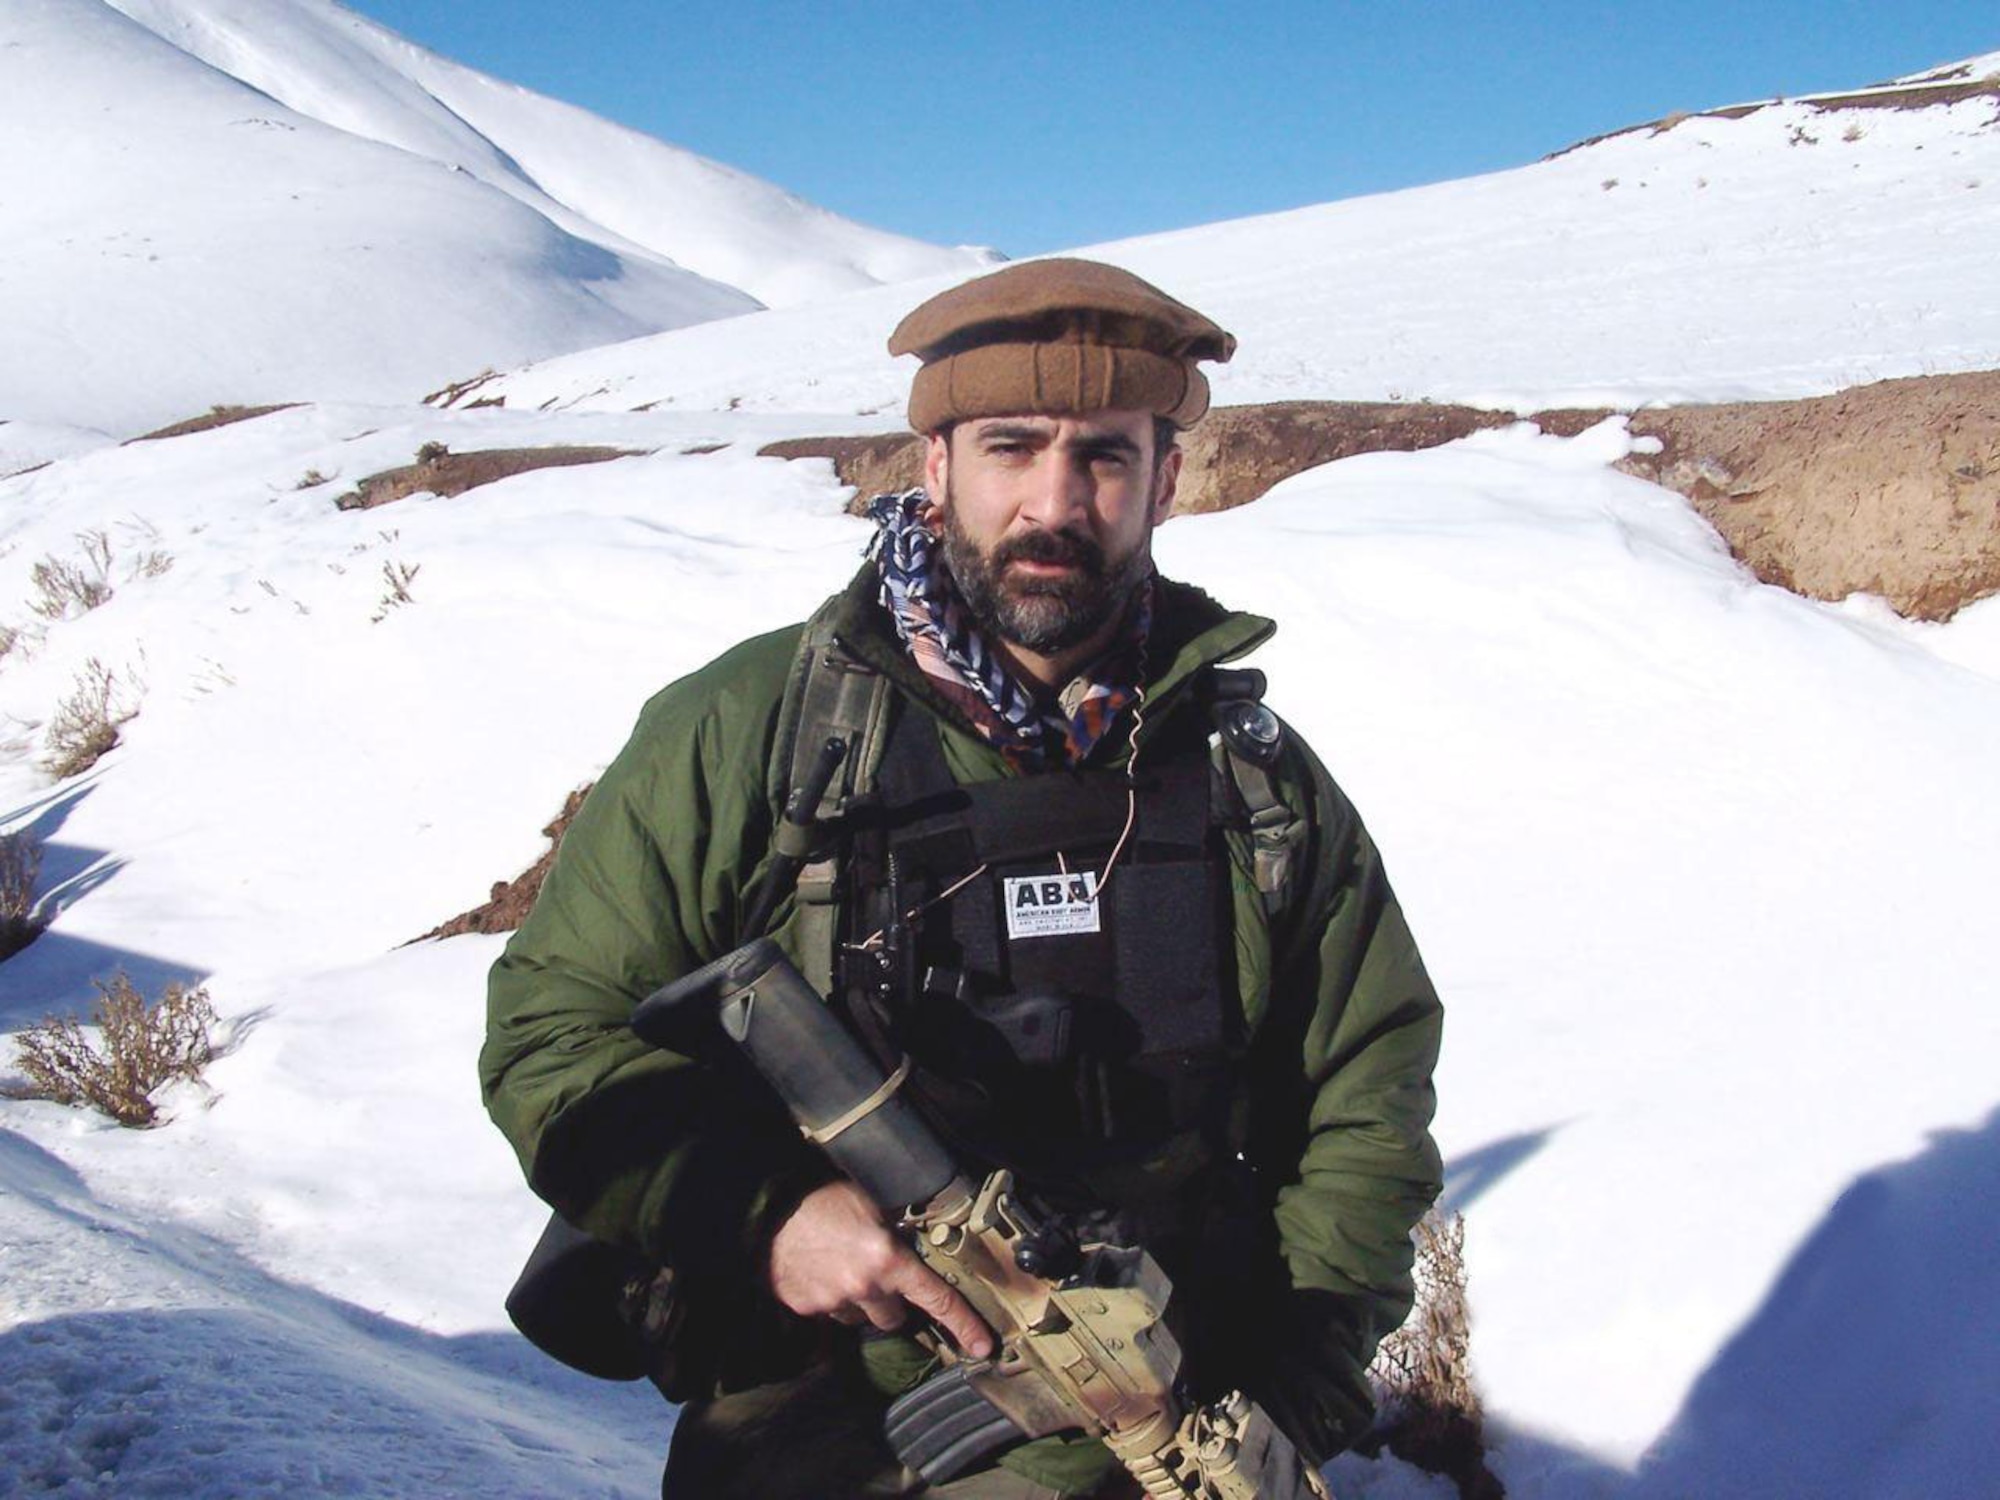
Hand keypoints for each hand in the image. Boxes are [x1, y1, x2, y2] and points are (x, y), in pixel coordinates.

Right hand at [767, 1180, 993, 1358]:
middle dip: (891, 1303)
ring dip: (859, 1302)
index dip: (964, 1324)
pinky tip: (821, 1272)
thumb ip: (897, 1235)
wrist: (772, 1208)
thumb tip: (915, 1247)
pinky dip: (830, 1298)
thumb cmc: (823, 1200)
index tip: (982, 1345)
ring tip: (843, 1268)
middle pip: (894, 1319)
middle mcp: (864, 1287)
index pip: (937, 1299)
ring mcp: (834, 1303)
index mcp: (888, 1260)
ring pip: (860, 1318)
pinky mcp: (807, 1309)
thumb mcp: (873, 1208)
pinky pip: (829, 1313)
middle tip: (879, 1277)